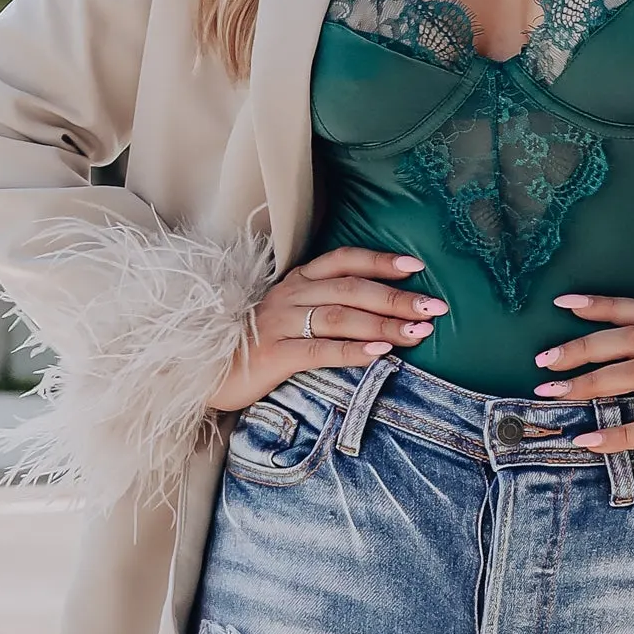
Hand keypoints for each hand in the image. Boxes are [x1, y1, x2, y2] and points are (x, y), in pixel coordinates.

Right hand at [217, 247, 446, 414]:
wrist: (199, 371)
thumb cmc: (251, 347)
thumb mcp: (286, 318)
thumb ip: (322, 310)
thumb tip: (376, 317)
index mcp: (294, 283)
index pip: (343, 261)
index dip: (380, 261)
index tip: (416, 267)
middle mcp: (288, 296)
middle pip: (351, 289)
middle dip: (397, 298)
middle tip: (434, 308)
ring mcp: (279, 324)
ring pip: (340, 317)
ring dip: (384, 324)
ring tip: (419, 334)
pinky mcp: (272, 355)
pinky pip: (318, 350)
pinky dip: (352, 351)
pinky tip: (380, 354)